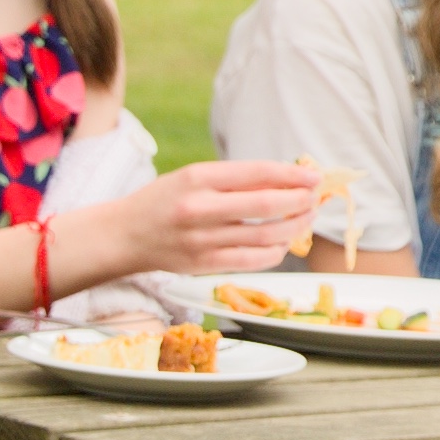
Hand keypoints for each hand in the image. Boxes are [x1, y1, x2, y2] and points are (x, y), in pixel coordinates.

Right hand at [83, 157, 337, 291]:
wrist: (124, 235)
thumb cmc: (165, 201)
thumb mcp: (194, 177)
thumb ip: (235, 179)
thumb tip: (287, 179)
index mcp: (198, 177)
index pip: (258, 173)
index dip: (293, 174)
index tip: (314, 175)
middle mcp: (200, 208)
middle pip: (267, 206)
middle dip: (300, 201)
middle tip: (315, 197)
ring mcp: (202, 240)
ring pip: (266, 236)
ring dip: (295, 227)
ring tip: (306, 218)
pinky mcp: (204, 266)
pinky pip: (253, 261)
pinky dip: (276, 252)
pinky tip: (284, 243)